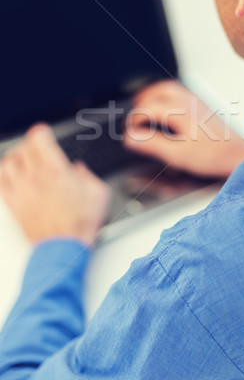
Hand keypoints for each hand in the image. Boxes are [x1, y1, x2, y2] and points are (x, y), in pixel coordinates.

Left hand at [0, 125, 110, 245]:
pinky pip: (0, 182)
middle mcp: (35, 178)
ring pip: (9, 162)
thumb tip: (79, 170)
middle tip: (36, 145)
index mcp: (57, 171)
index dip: (41, 132)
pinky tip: (11, 174)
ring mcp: (22, 191)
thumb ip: (88, 176)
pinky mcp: (14, 204)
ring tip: (24, 158)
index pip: (39, 139)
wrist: (64, 247)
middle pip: (24, 148)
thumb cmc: (80, 224)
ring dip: (17, 157)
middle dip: (30, 143)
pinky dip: (4, 174)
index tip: (44, 132)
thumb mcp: (98, 193)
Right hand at [123, 80, 243, 177]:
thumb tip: (132, 137)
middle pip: (158, 91)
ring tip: (146, 105)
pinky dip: (169, 96)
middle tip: (134, 115)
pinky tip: (168, 108)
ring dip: (155, 94)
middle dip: (142, 102)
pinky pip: (182, 92)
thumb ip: (152, 145)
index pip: (147, 108)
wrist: (239, 156)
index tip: (129, 133)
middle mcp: (188, 102)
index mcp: (179, 111)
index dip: (134, 120)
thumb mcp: (177, 154)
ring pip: (171, 88)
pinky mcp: (204, 107)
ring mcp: (198, 102)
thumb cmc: (214, 156)